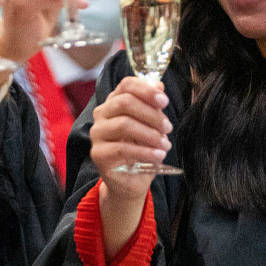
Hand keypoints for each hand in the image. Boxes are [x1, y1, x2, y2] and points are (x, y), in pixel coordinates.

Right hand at [90, 76, 171, 202]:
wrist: (131, 180)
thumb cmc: (141, 149)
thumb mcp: (151, 126)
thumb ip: (152, 106)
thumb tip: (159, 85)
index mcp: (114, 102)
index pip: (126, 85)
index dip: (146, 90)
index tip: (164, 101)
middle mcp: (101, 114)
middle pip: (125, 102)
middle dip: (151, 114)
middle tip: (168, 127)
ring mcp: (97, 134)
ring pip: (123, 124)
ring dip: (150, 134)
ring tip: (165, 145)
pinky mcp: (98, 154)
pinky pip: (122, 148)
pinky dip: (144, 151)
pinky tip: (158, 156)